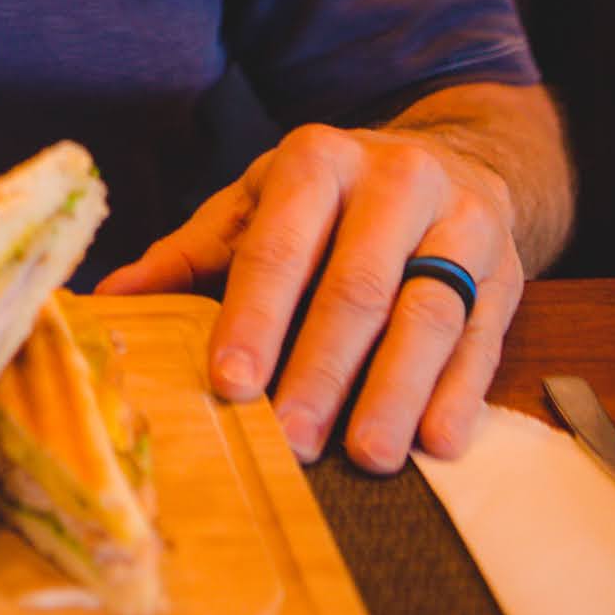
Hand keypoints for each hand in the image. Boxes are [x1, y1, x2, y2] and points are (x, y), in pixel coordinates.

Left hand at [94, 118, 525, 472]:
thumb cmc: (329, 197)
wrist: (453, 158)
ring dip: (394, 390)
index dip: (256, 316)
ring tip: (365, 455)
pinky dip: (460, 395)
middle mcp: (395, 181)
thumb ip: (190, 253)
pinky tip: (436, 443)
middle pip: (356, 286)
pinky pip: (483, 339)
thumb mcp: (257, 204)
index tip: (233, 382)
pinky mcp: (506, 272)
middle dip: (322, 368)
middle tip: (294, 439)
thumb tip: (108, 298)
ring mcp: (460, 224)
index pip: (281, 245)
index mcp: (317, 160)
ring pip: (427, 314)